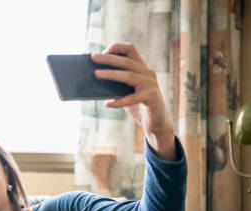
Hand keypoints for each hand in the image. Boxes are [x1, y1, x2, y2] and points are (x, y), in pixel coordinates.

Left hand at [92, 43, 175, 159]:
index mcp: (141, 68)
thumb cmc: (138, 105)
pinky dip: (119, 101)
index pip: (131, 50)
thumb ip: (116, 83)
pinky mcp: (151, 98)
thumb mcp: (126, 91)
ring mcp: (150, 85)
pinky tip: (108, 104)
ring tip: (96, 75)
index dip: (117, 48)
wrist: (156, 122)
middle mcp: (147, 73)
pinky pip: (133, 98)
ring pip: (129, 76)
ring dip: (111, 74)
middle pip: (126, 61)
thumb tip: (95, 77)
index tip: (103, 51)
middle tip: (93, 57)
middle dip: (108, 58)